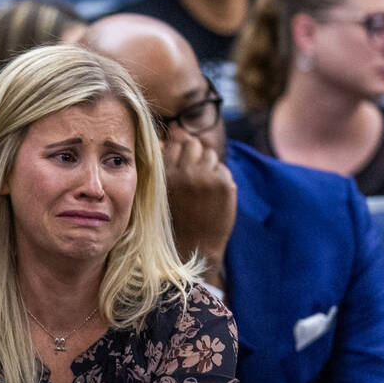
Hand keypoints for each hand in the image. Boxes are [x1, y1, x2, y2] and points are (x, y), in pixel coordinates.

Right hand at [163, 134, 235, 284]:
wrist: (192, 248)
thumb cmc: (173, 219)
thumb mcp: (159, 191)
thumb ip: (164, 163)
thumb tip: (175, 134)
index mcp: (163, 174)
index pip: (175, 144)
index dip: (179, 152)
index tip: (181, 167)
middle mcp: (184, 173)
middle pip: (193, 144)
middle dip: (194, 155)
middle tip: (193, 175)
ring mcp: (206, 178)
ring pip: (210, 154)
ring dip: (207, 166)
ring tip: (201, 187)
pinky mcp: (224, 185)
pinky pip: (223, 169)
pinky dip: (219, 179)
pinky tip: (211, 195)